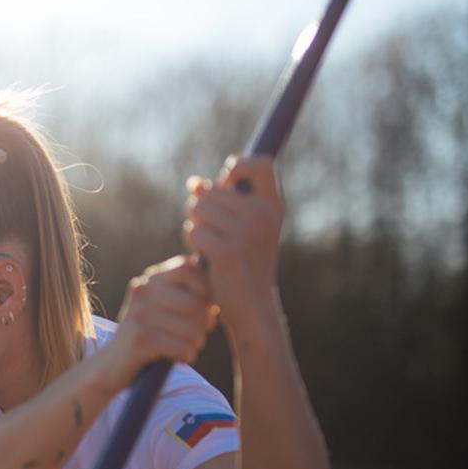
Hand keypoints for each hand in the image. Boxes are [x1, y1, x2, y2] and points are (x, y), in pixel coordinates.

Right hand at [94, 255, 216, 393]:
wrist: (111, 365)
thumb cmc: (149, 335)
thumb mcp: (163, 307)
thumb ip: (187, 292)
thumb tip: (220, 281)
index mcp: (151, 279)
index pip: (191, 268)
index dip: (208, 288)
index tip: (207, 307)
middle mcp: (143, 291)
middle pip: (197, 303)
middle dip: (204, 324)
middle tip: (195, 334)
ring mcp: (140, 314)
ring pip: (193, 328)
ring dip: (195, 343)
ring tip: (183, 346)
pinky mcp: (140, 339)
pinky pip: (183, 347)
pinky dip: (186, 356)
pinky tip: (175, 357)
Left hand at [183, 155, 284, 326]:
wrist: (252, 305)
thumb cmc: (243, 263)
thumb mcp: (239, 228)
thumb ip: (220, 202)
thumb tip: (193, 182)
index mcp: (274, 206)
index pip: (261, 163)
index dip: (238, 165)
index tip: (226, 183)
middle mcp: (264, 215)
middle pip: (212, 190)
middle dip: (201, 208)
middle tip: (214, 232)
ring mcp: (247, 233)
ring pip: (198, 208)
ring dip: (196, 225)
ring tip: (211, 244)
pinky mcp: (227, 251)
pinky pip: (194, 231)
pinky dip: (194, 242)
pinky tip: (207, 257)